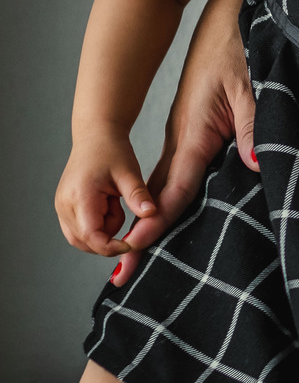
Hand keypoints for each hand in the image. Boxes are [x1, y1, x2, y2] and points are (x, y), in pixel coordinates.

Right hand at [56, 126, 157, 257]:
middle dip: (109, 235)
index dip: (112, 246)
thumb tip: (152, 214)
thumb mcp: (130, 172)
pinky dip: (96, 224)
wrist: (95, 136)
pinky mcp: (64, 209)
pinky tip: (106, 204)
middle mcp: (64, 205)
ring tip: (112, 201)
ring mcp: (61, 208)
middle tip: (120, 206)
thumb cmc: (112, 150)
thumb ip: (138, 196)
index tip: (131, 242)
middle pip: (86, 242)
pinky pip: (79, 230)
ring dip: (103, 229)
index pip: (92, 236)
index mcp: (80, 196)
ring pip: (83, 239)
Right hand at [110, 0, 256, 287]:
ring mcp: (188, 133)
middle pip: (160, 194)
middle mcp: (183, 136)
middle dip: (144, 234)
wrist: (233, 13)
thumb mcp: (254, 84)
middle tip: (123, 276)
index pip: (173, 188)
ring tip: (135, 259)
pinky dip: (170, 196)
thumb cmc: (242, 44)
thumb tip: (252, 165)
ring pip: (168, 184)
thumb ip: (255, 127)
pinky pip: (182, 170)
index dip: (157, 222)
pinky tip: (168, 216)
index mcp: (193, 130)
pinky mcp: (198, 128)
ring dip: (154, 219)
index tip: (137, 252)